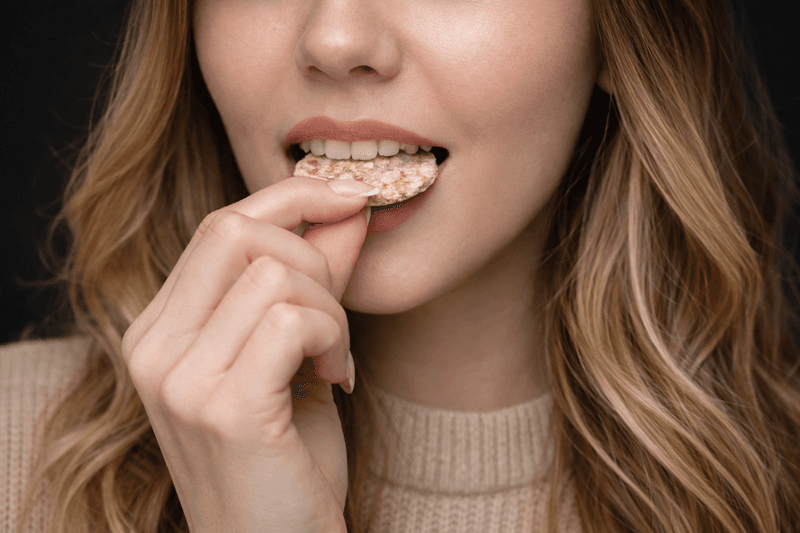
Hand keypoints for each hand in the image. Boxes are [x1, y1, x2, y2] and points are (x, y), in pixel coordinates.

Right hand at [122, 176, 375, 532]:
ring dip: (331, 312)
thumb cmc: (285, 457)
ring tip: (333, 361)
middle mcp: (153, 347)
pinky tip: (335, 379)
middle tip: (333, 322)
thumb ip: (314, 277)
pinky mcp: (222, 408)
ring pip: (276, 275)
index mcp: (160, 329)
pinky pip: (291, 319)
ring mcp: (179, 379)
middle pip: (238, 230)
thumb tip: (347, 205)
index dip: (293, 196)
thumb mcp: (296, 352)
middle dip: (314, 259)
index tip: (352, 196)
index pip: (223, 224)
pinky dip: (332, 338)